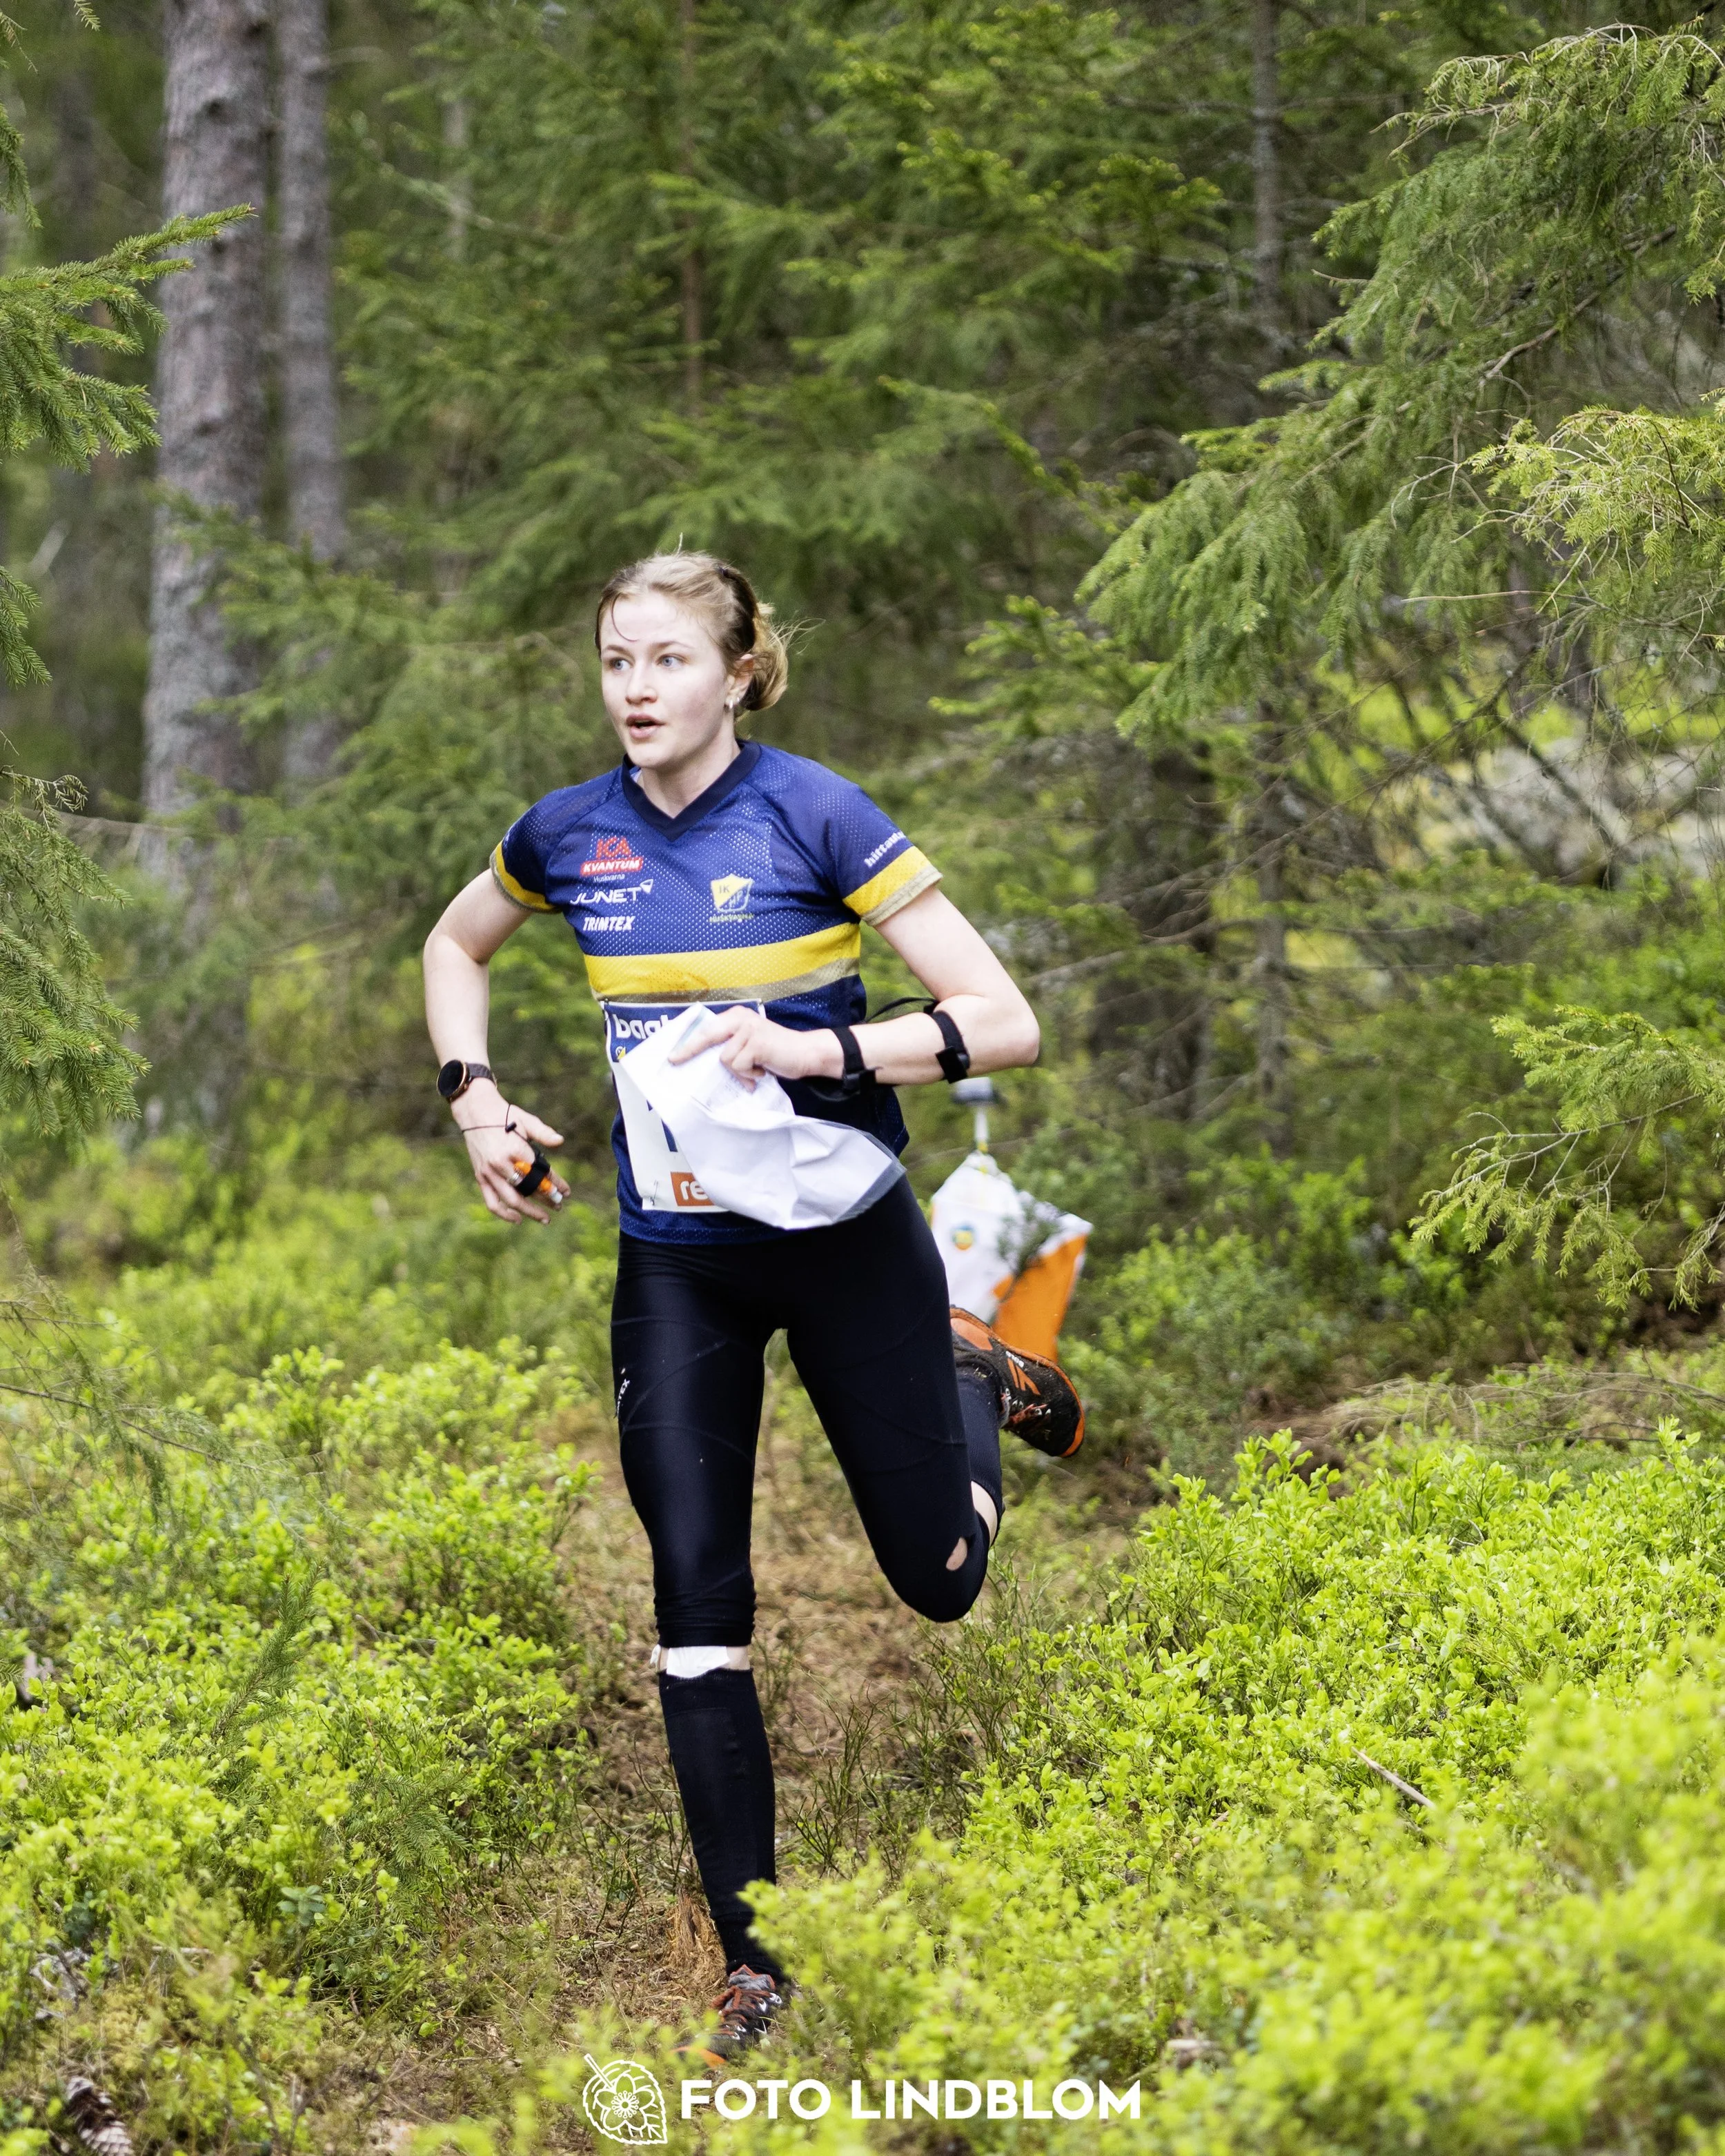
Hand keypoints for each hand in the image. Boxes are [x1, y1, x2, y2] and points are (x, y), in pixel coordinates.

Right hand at [460, 1104, 567, 1222]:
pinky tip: (518, 1219)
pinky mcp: (480, 1177)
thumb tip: (560, 1142)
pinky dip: (504, 1214)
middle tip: (559, 1206)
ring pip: (512, 1200)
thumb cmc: (504, 1115)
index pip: (541, 1173)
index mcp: (515, 1149)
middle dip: (546, 1200)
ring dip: (530, 1211)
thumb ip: (543, 1133)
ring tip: (545, 1218)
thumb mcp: (526, 1120)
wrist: (475, 1111)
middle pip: (528, 1190)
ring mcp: (489, 1172)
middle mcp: (501, 1163)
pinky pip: (492, 1202)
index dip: (555, 1184)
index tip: (566, 1192)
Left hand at [668, 1006, 841, 1089]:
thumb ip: (731, 1047)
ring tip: (756, 1069)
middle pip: (707, 1036)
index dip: (689, 1043)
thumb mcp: (749, 1044)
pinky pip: (739, 1066)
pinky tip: (763, 1070)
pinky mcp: (756, 1043)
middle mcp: (740, 1019)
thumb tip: (707, 1062)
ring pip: (725, 1060)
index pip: (707, 1029)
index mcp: (736, 1017)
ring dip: (740, 1071)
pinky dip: (750, 1074)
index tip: (674, 1055)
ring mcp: (748, 1029)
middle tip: (674, 1060)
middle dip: (689, 1050)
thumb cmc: (775, 1052)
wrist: (805, 1053)